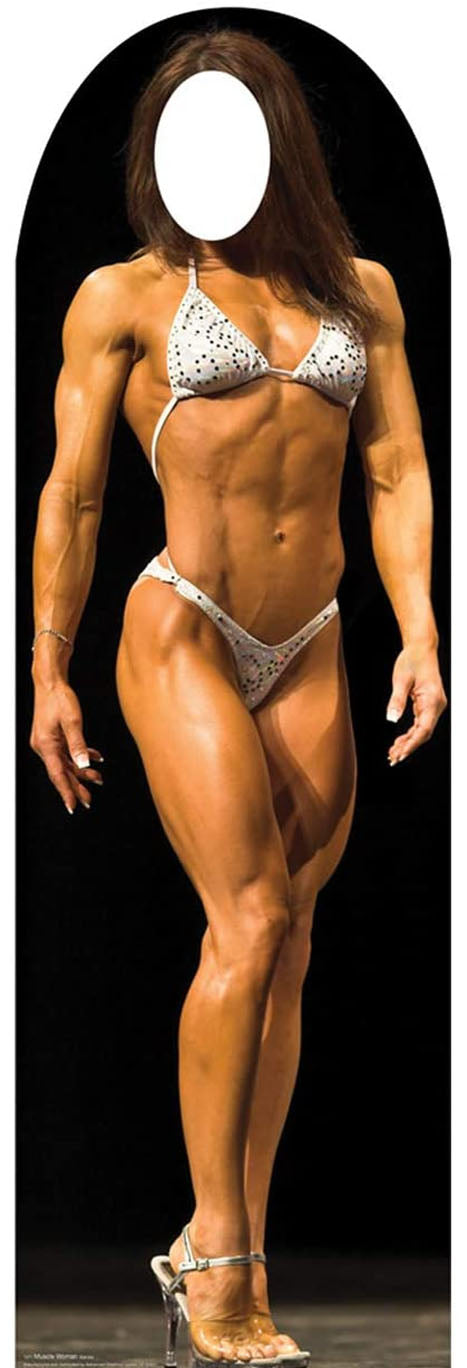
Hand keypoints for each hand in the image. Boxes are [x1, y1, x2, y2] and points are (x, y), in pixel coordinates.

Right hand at [30, 679, 103, 812]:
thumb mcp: (72, 720)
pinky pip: (67, 753)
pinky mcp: (52, 737)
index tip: (73, 806)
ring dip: (81, 771)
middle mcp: (44, 746)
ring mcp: (48, 742)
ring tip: (98, 779)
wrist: (50, 682)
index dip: (66, 791)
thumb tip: (84, 764)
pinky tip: (95, 759)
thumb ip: (78, 743)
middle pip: (61, 772)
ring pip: (66, 763)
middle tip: (89, 800)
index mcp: (46, 745)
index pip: (57, 774)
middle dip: (76, 786)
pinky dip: (80, 757)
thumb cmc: (59, 697)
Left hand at [386, 642, 447, 764]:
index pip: (424, 729)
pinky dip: (410, 734)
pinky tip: (399, 742)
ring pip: (422, 731)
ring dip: (408, 742)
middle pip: (424, 733)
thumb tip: (391, 719)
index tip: (400, 754)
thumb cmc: (412, 660)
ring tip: (393, 753)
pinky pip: (421, 724)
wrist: (421, 648)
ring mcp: (434, 706)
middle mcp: (436, 705)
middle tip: (392, 758)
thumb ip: (396, 700)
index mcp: (432, 699)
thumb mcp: (400, 679)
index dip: (412, 744)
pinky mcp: (429, 705)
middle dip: (408, 747)